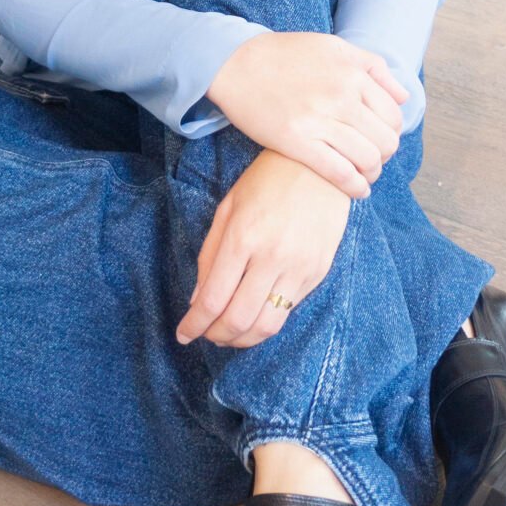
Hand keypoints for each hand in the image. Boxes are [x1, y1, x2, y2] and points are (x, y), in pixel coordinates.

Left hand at [176, 150, 351, 348]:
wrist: (322, 165)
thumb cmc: (267, 181)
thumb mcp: (228, 209)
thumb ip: (210, 255)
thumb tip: (197, 300)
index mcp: (242, 238)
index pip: (212, 299)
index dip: (194, 325)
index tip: (183, 334)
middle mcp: (272, 257)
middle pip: (239, 320)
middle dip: (216, 336)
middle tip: (207, 335)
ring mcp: (299, 267)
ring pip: (267, 325)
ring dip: (243, 339)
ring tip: (230, 334)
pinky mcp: (318, 272)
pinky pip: (289, 310)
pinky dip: (267, 320)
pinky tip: (255, 314)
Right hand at [205, 31, 406, 198]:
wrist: (235, 63)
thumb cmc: (284, 55)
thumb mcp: (334, 47)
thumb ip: (373, 67)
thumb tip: (403, 97)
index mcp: (353, 74)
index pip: (393, 115)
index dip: (391, 132)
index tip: (380, 139)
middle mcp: (341, 97)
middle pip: (385, 140)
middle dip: (384, 155)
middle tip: (373, 159)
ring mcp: (319, 121)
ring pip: (367, 159)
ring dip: (372, 173)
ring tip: (365, 175)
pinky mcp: (296, 142)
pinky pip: (339, 173)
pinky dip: (355, 187)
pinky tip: (357, 190)